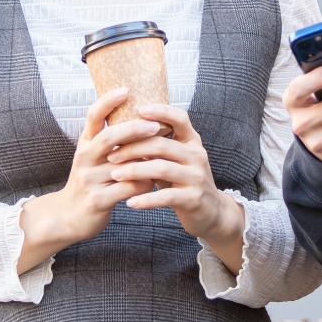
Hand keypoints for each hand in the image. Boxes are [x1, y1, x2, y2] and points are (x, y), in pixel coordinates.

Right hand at [16, 87, 157, 272]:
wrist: (68, 216)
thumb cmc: (89, 181)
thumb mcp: (92, 157)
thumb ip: (110, 140)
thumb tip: (141, 118)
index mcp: (85, 144)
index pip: (93, 117)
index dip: (107, 102)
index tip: (126, 89)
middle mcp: (85, 158)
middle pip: (108, 137)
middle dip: (133, 129)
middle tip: (155, 125)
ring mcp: (89, 180)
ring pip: (123, 165)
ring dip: (144, 161)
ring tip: (162, 157)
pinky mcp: (97, 200)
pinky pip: (127, 189)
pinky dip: (143, 185)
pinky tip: (152, 183)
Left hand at [113, 105, 246, 272]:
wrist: (210, 212)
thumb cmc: (183, 181)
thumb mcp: (176, 160)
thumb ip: (158, 146)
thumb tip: (125, 129)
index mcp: (192, 142)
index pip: (180, 118)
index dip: (161, 111)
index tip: (138, 110)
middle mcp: (197, 156)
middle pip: (162, 145)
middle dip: (132, 148)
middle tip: (111, 155)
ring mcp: (196, 177)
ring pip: (161, 169)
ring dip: (134, 171)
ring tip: (115, 175)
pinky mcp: (193, 198)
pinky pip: (166, 196)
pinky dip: (146, 199)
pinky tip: (130, 202)